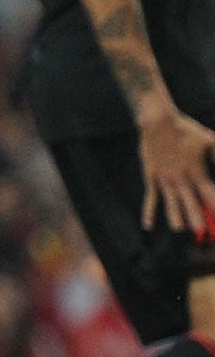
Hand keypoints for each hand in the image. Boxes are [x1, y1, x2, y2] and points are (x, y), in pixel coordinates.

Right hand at [135, 107, 214, 234]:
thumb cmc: (186, 130)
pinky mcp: (152, 178)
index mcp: (197, 171)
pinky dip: (149, 212)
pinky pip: (151, 198)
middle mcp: (181, 178)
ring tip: (180, 229)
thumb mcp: (209, 140)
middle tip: (202, 233)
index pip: (210, 194)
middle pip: (191, 202)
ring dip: (176, 217)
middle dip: (198, 218)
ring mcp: (165, 179)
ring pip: (171, 203)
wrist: (158, 123)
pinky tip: (148, 225)